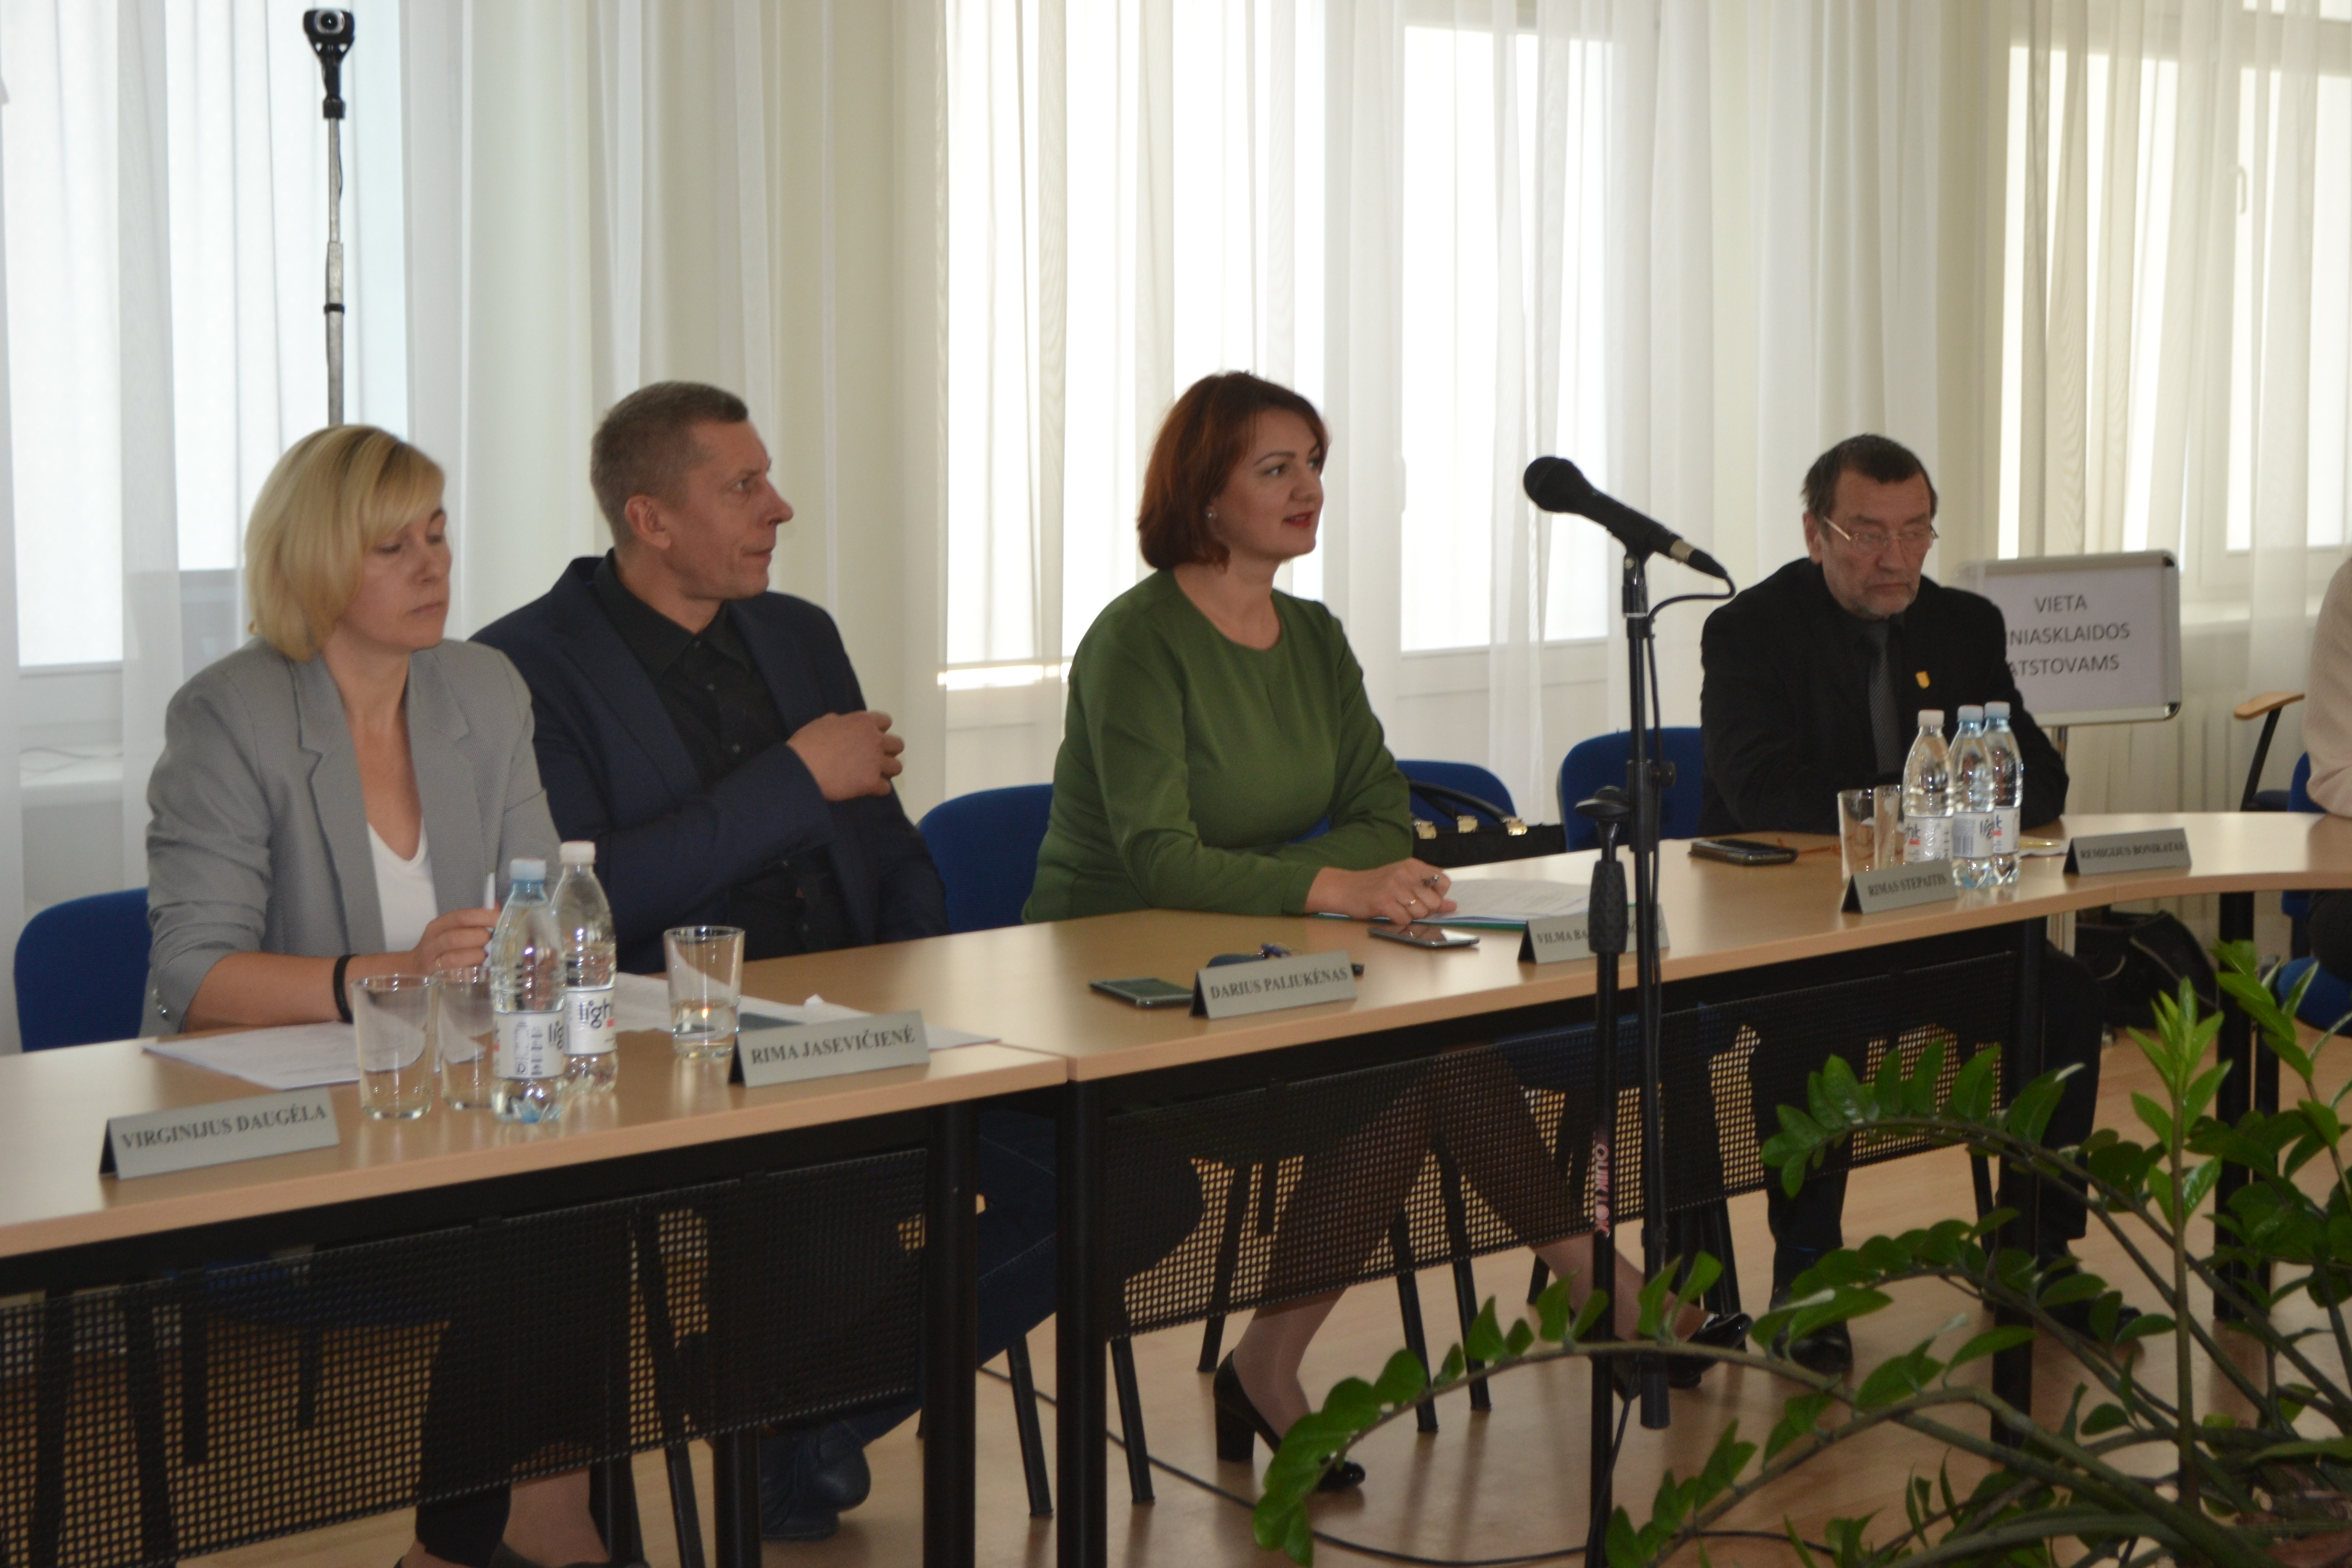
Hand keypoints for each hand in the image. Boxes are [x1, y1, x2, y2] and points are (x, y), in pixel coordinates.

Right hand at [405, 906, 498, 974]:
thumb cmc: (442, 947)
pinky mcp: (437, 980)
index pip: (460, 917)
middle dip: (478, 937)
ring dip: (475, 956)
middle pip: (455, 937)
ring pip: (454, 958)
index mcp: (438, 926)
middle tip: (490, 940)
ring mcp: (432, 963)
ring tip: (483, 955)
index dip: (482, 916)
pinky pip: (455, 977)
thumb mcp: (452, 930)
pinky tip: (478, 970)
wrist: (414, 967)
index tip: (498, 919)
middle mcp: (433, 943)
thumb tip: (497, 908)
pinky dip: (470, 973)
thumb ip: (473, 920)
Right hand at [787, 710, 905, 800]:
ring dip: (886, 770)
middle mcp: (875, 740)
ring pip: (897, 767)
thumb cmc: (808, 742)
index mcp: (863, 722)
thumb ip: (840, 722)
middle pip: (897, 745)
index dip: (878, 730)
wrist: (802, 768)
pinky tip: (867, 788)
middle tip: (873, 758)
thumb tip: (843, 723)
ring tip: (873, 774)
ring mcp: (875, 762)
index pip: (885, 721)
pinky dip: (878, 789)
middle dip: (887, 751)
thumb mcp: (823, 722)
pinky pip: (886, 788)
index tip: (869, 738)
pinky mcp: (871, 783)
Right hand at [1303, 860, 1456, 926]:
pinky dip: (1398, 921)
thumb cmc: (1376, 885)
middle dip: (1424, 910)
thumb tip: (1452, 905)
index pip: (1443, 881)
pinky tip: (1388, 913)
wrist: (1345, 888)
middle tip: (1407, 906)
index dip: (1439, 895)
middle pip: (1433, 901)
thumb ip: (1427, 891)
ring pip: (1420, 912)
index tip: (1426, 897)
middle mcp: (1405, 874)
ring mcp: (1394, 887)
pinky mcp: (1384, 901)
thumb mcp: (1403, 881)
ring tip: (1396, 908)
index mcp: (1412, 866)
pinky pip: (1404, 919)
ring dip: (1410, 916)